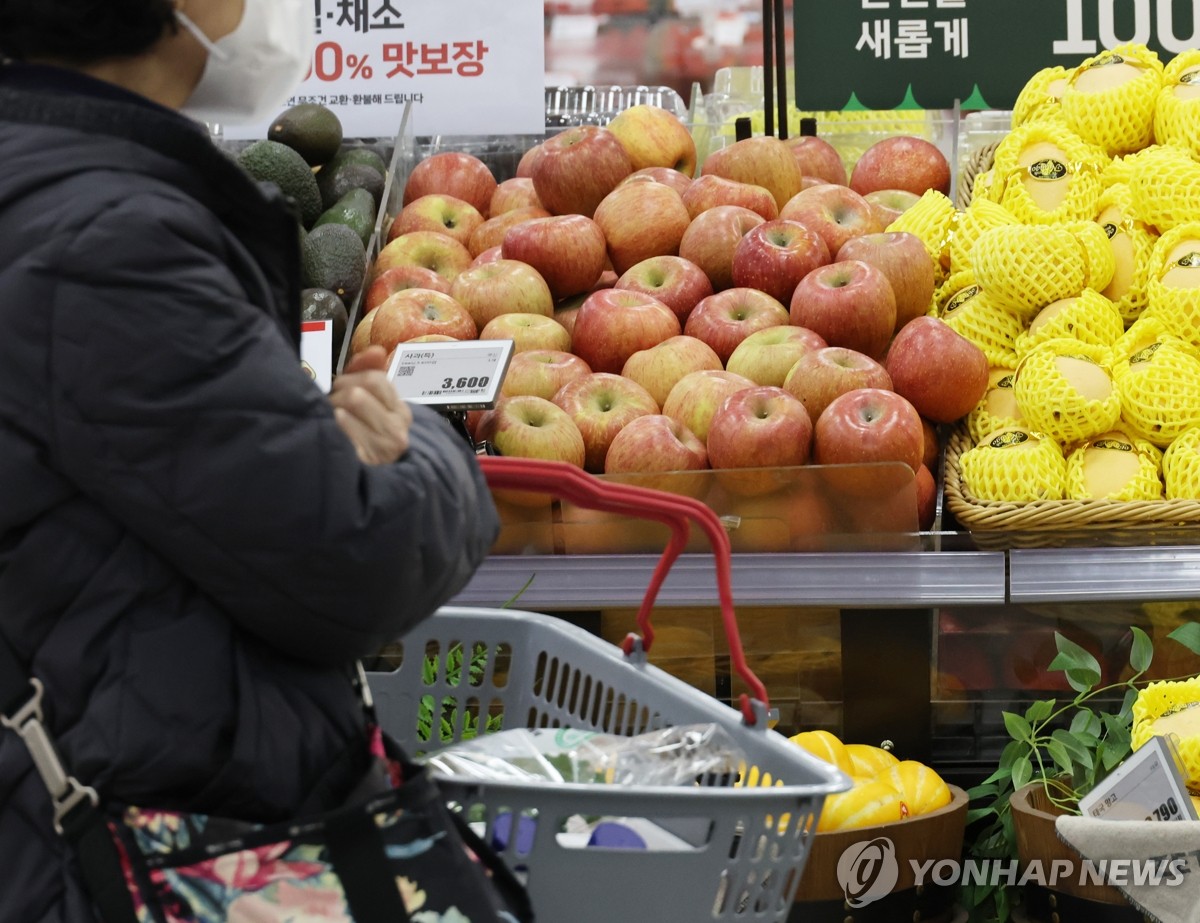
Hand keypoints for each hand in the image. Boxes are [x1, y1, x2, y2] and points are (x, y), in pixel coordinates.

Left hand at [330, 346, 412, 464]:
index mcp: (400, 408)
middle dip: (339, 393)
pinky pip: (345, 429)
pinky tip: (332, 429)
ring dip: (333, 408)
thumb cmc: (365, 436)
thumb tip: (377, 349)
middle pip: (361, 391)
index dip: (351, 377)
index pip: (376, 379)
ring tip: (330, 418)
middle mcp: (399, 425)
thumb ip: (368, 373)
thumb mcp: (369, 403)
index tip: (340, 386)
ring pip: (352, 404)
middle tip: (331, 403)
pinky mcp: (372, 459)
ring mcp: (387, 444)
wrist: (371, 482)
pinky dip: (334, 425)